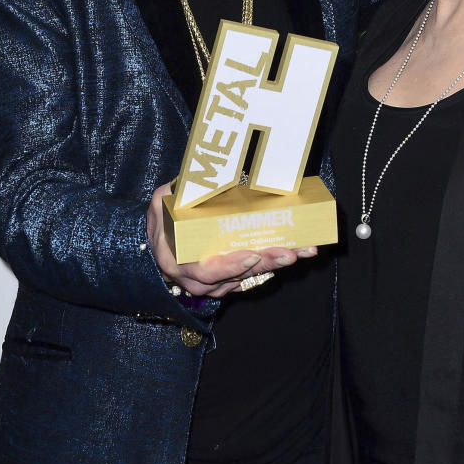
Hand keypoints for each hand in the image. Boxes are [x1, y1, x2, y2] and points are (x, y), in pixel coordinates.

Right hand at [145, 182, 316, 298]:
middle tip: (291, 253)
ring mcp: (216, 283)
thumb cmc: (163, 224)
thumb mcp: (160, 206)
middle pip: (238, 276)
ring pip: (250, 277)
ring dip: (277, 264)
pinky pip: (254, 276)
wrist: (161, 246)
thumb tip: (190, 179)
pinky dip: (274, 265)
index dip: (230, 266)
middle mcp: (199, 280)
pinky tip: (296, 253)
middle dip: (266, 264)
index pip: (208, 271)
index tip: (252, 254)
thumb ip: (170, 195)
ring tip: (302, 251)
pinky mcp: (230, 280)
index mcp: (180, 263)